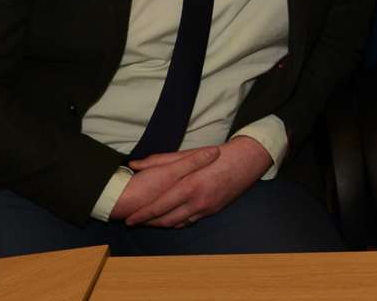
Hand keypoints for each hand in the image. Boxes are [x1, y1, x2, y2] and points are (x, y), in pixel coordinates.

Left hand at [123, 136, 272, 227]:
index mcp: (190, 185)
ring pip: (178, 223)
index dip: (142, 215)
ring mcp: (207, 208)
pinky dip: (177, 222)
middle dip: (148, 223)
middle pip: (166, 219)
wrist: (248, 160)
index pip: (160, 206)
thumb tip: (134, 164)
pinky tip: (169, 218)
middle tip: (133, 222)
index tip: (128, 218)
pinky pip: (190, 221)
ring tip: (147, 221)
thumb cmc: (218, 154)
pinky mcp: (213, 211)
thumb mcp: (188, 154)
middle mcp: (198, 201)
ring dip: (161, 224)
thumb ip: (160, 161)